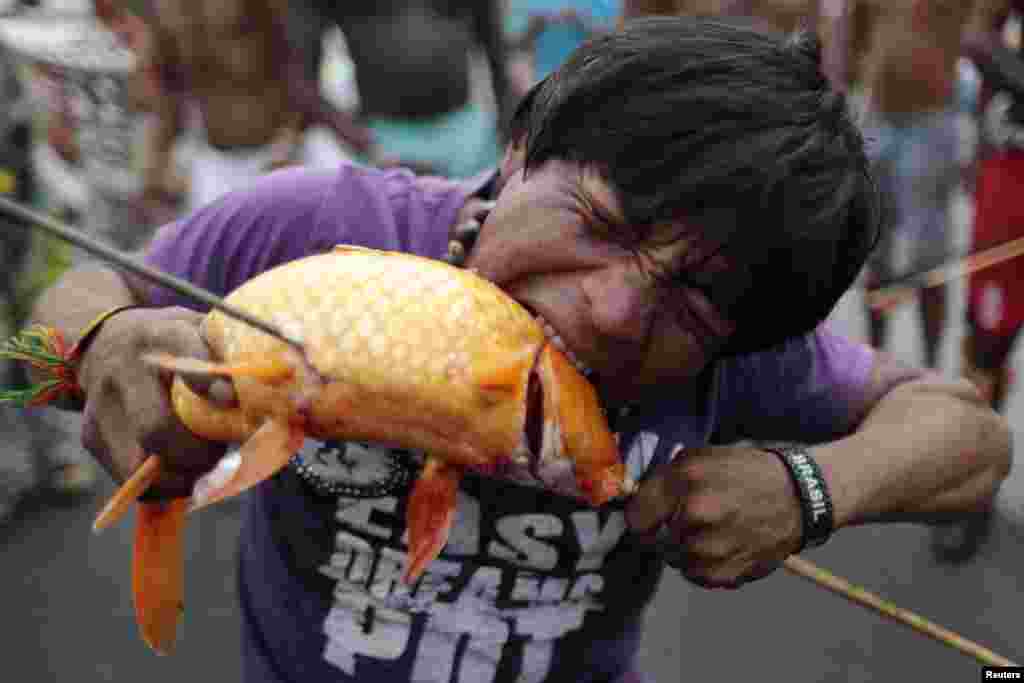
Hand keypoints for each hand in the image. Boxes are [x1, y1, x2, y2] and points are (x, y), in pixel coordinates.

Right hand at [76, 307, 234, 498]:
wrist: (104, 342)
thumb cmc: (171, 341)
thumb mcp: (199, 329)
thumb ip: (230, 352)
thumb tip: (283, 382)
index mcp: (160, 334)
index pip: (183, 359)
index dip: (208, 385)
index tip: (233, 403)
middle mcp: (125, 370)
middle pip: (159, 429)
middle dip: (200, 453)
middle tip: (222, 453)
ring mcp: (102, 406)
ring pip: (142, 464)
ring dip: (183, 476)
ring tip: (205, 466)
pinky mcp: (92, 436)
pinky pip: (131, 478)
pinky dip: (164, 485)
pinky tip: (182, 471)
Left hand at [625, 444, 803, 588]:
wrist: (798, 496)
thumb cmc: (745, 473)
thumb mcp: (701, 457)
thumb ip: (664, 479)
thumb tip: (633, 500)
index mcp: (686, 478)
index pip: (636, 516)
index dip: (641, 516)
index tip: (649, 516)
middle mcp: (696, 512)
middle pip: (653, 540)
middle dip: (664, 530)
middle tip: (688, 520)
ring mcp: (712, 546)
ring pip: (675, 558)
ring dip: (685, 549)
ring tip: (711, 532)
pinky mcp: (728, 572)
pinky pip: (697, 576)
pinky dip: (704, 566)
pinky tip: (724, 546)